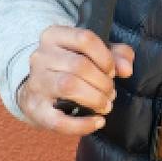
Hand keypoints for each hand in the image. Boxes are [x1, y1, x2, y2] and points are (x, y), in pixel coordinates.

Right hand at [16, 24, 134, 133]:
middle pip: (79, 65)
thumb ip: (116, 55)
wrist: (36, 92)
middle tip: (111, 93)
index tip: (112, 71)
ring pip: (68, 86)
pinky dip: (83, 124)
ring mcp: (36, 83)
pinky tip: (98, 122)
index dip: (105, 57)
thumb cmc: (69, 68)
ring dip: (95, 98)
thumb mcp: (92, 54)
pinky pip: (59, 120)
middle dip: (103, 82)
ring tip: (105, 105)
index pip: (85, 38)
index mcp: (54, 36)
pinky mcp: (35, 109)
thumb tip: (126, 69)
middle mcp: (40, 56)